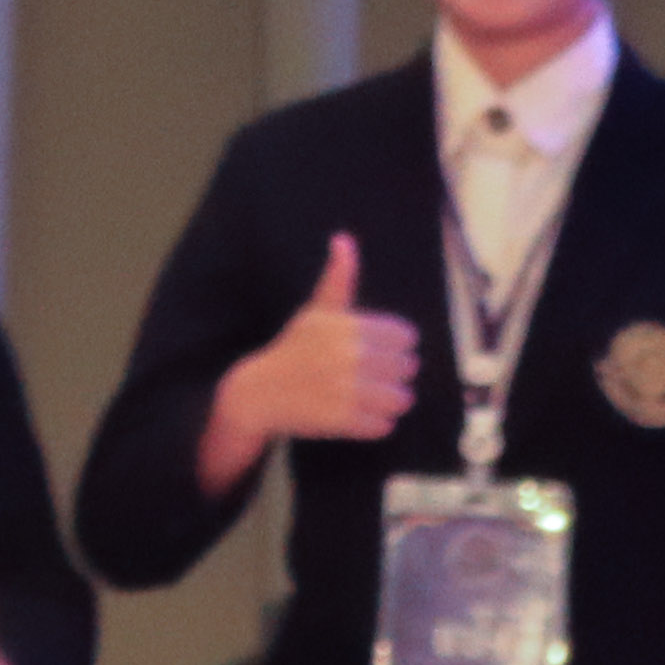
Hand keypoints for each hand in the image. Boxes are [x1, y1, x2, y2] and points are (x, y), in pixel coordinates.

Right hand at [205, 232, 423, 491]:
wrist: (256, 392)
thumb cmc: (293, 349)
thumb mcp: (315, 311)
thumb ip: (338, 279)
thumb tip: (343, 239)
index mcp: (346, 326)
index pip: (407, 337)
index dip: (394, 346)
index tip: (373, 352)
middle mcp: (347, 356)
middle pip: (408, 368)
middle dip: (392, 375)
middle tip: (368, 377)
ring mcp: (345, 390)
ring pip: (401, 399)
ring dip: (389, 401)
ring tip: (368, 398)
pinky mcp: (342, 421)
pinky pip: (384, 425)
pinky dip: (375, 424)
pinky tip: (356, 416)